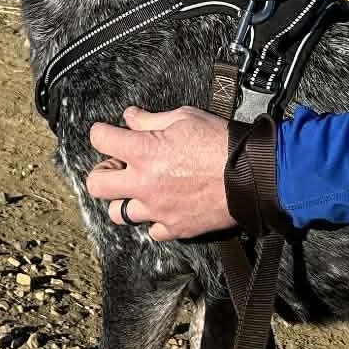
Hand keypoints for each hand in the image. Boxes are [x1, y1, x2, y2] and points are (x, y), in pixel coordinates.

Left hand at [85, 106, 232, 240]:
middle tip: (118, 168)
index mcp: (143, 151)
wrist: (252, 174)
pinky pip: (151, 231)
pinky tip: (164, 207)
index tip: (106, 134)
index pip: (99, 139)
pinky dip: (155, 221)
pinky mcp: (174, 227)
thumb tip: (130, 117)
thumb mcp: (185, 117)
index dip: (101, 133)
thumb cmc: (221, 143)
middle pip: (96, 185)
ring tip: (140, 190)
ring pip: (118, 214)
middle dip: (102, 173)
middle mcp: (143, 182)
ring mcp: (157, 209)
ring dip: (125, 200)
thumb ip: (151, 119)